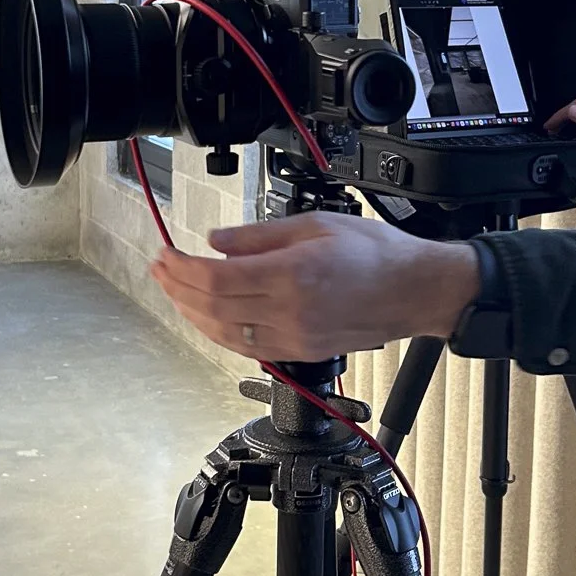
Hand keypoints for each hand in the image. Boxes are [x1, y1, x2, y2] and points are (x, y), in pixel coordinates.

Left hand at [149, 211, 481, 362]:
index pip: (217, 278)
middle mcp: (291, 312)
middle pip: (213, 307)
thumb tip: (216, 241)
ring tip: (174, 292)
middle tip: (159, 269)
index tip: (165, 254)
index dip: (182, 268)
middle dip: (177, 288)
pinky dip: (218, 331)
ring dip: (191, 313)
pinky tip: (206, 316)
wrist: (415, 290)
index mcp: (294, 274)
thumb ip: (260, 236)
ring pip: (225, 333)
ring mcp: (295, 337)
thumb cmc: (377, 253)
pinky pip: (247, 347)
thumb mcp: (316, 223)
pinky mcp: (300, 351)